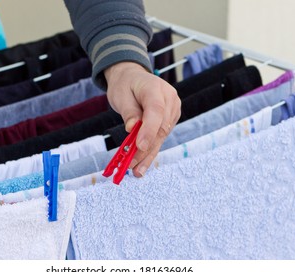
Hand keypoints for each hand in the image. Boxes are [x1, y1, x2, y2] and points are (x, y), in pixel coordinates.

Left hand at [104, 61, 180, 176]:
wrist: (133, 78)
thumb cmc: (125, 85)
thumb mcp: (121, 95)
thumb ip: (128, 111)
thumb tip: (132, 129)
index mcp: (155, 88)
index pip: (156, 110)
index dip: (149, 130)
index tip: (139, 146)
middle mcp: (170, 99)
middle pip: (160, 127)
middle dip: (145, 149)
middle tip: (130, 164)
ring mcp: (173, 110)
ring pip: (162, 136)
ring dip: (148, 154)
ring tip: (135, 171)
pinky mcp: (171, 120)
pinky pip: (161, 137)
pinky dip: (151, 151)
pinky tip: (142, 166)